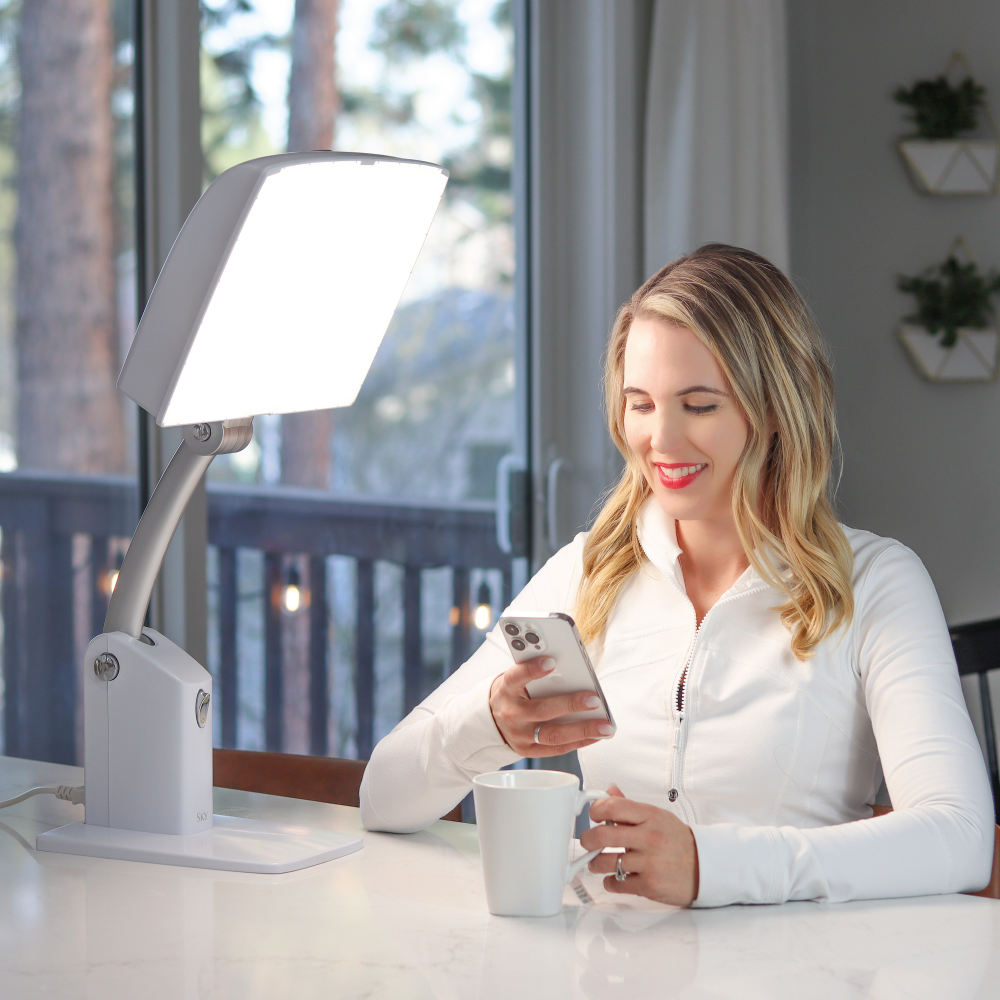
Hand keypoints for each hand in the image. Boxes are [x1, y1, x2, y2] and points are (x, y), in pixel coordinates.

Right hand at [488, 656, 613, 756]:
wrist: (491, 718)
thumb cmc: (514, 691)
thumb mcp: (517, 678)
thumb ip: (536, 673)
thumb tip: (570, 670)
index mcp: (506, 689)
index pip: (516, 678)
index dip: (532, 670)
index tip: (551, 661)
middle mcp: (511, 714)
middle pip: (541, 710)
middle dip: (570, 705)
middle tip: (594, 699)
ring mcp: (519, 735)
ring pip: (552, 735)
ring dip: (582, 730)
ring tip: (605, 726)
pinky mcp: (527, 750)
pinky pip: (556, 749)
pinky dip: (579, 742)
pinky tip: (596, 735)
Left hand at [581, 785, 698, 906]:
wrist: (705, 867)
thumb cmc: (678, 841)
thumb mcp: (658, 816)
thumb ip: (630, 806)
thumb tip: (609, 791)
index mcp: (650, 816)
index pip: (613, 806)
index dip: (596, 810)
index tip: (593, 816)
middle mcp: (649, 837)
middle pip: (603, 835)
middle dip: (587, 840)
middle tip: (587, 842)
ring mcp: (649, 862)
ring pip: (605, 862)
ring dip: (595, 863)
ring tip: (597, 862)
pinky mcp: (649, 885)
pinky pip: (617, 883)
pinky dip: (610, 882)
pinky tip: (614, 878)